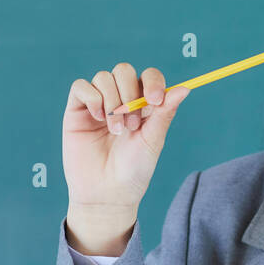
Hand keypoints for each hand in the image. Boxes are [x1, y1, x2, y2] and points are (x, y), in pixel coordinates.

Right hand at [63, 64, 189, 216]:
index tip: (155, 101)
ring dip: (112, 101)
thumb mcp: (153, 140)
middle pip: (124, 71)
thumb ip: (165, 112)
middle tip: (133, 125)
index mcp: (144, 104)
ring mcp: (98, 103)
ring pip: (103, 77)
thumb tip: (186, 88)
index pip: (149, 76)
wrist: (107, 193)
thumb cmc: (134, 169)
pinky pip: (81, 86)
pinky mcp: (77, 110)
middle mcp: (121, 99)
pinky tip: (98, 119)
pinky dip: (92, 98)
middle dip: (130, 94)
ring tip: (116, 131)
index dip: (153, 82)